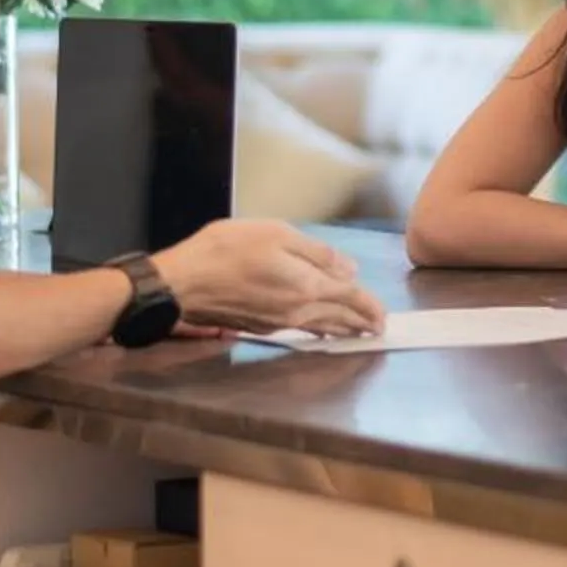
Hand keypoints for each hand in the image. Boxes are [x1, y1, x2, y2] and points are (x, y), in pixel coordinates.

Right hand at [152, 221, 384, 339]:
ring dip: (343, 329)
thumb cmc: (225, 251)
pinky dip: (318, 330)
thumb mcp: (276, 234)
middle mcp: (297, 312)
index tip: (383, 314)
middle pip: (339, 319)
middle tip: (378, 327)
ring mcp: (278, 323)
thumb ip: (316, 253)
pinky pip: (301, 330)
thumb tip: (349, 270)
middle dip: (362, 322)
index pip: (350, 299)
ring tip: (357, 332)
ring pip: (321, 328)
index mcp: (306, 287)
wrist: (182, 284)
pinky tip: (320, 329)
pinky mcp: (260, 326)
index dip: (370, 305)